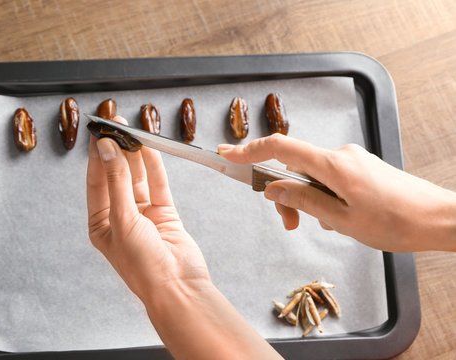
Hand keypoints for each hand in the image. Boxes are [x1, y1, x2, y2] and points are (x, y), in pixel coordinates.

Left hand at [86, 117, 209, 301]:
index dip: (98, 157)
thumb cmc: (142, 266)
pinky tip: (149, 149)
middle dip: (117, 151)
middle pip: (117, 176)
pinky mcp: (165, 213)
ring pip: (138, 178)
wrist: (177, 287)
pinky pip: (158, 184)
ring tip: (133, 131)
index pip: (96, 182)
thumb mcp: (122, 220)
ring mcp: (144, 215)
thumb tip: (109, 151)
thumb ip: (117, 182)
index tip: (99, 133)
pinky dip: (154, 167)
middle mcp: (121, 217)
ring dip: (135, 155)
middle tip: (117, 126)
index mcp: (101, 224)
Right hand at [219, 134, 455, 251]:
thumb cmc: (396, 221)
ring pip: (312, 175)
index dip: (250, 150)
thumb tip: (272, 188)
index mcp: (333, 165)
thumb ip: (303, 201)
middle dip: (285, 193)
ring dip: (307, 199)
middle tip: (290, 223)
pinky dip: (323, 196)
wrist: (439, 218)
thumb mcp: (341, 219)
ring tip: (325, 225)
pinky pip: (329, 177)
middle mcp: (340, 155)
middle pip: (294, 165)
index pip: (281, 148)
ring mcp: (352, 160)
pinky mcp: (360, 167)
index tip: (228, 154)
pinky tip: (339, 217)